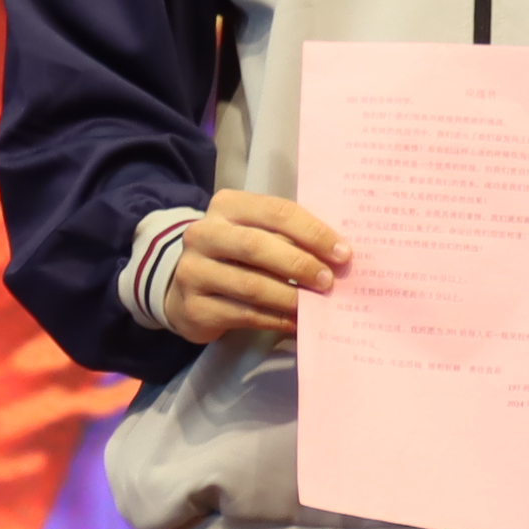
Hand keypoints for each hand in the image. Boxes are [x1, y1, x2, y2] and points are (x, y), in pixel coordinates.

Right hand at [164, 190, 347, 341]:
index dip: (312, 232)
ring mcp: (193, 271)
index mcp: (226, 206)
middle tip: (328, 281)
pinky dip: (276, 319)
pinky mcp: (194, 307)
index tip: (342, 252)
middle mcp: (203, 234)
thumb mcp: (255, 233)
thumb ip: (288, 237)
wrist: (186, 288)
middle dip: (299, 264)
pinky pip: (244, 315)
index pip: (275, 211)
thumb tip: (338, 255)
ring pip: (250, 285)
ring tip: (316, 305)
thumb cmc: (236, 256)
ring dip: (290, 297)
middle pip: (257, 246)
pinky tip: (296, 322)